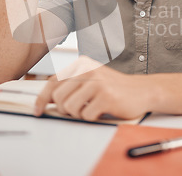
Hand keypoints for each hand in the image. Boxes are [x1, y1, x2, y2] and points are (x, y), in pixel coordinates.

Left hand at [34, 56, 151, 120]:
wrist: (143, 90)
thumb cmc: (114, 88)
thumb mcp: (91, 79)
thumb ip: (71, 85)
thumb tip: (47, 100)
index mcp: (81, 64)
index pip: (53, 81)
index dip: (42, 99)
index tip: (38, 111)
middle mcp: (88, 70)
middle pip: (59, 97)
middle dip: (65, 109)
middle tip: (78, 110)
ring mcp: (97, 83)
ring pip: (70, 107)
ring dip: (78, 114)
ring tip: (91, 110)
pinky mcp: (106, 97)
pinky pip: (86, 115)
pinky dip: (92, 118)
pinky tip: (102, 111)